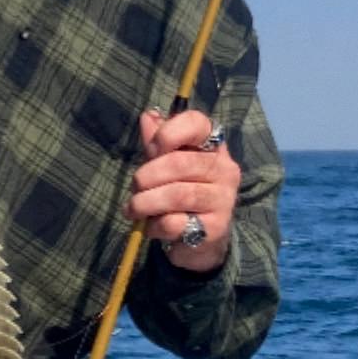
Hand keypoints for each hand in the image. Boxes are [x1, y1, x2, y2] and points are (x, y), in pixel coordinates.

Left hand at [124, 108, 239, 272]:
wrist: (202, 241)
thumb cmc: (182, 196)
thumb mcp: (166, 166)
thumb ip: (157, 143)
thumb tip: (148, 116)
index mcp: (213, 147)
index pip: (198, 123)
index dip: (168, 134)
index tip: (151, 150)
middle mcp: (224, 169)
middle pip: (180, 163)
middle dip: (147, 176)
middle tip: (135, 188)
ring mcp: (223, 199)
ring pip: (177, 194)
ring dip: (145, 202)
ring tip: (133, 208)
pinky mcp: (215, 228)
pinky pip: (176, 222)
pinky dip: (155, 225)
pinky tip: (152, 227)